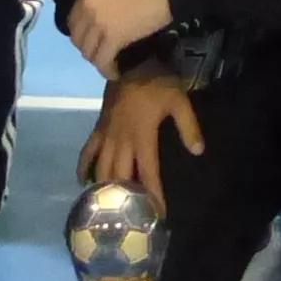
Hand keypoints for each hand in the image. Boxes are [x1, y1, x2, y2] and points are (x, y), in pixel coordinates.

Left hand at [66, 0, 174, 74]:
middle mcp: (87, 9)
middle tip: (101, 54)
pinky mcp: (113, 38)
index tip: (92, 41)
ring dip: (98, 61)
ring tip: (110, 64)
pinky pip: (103, 61)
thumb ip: (103, 1)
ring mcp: (98, 24)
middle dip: (89, 49)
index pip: (73, 21)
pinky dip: (108, 70)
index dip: (81, 35)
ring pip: (89, 52)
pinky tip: (116, 73)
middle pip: (78, 39)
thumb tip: (103, 19)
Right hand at [81, 69, 201, 206]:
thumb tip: (198, 151)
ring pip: (101, 168)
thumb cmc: (157, 82)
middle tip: (131, 220)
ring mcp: (106, 135)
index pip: (148, 174)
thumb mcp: (179, 101)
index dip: (153, 196)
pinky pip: (87, 151)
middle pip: (120, 177)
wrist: (131, 60)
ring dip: (105, 189)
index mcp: (142, 138)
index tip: (157, 216)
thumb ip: (188, 126)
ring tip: (109, 209)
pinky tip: (83, 182)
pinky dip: (83, 167)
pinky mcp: (98, 127)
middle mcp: (121, 141)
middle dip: (126, 200)